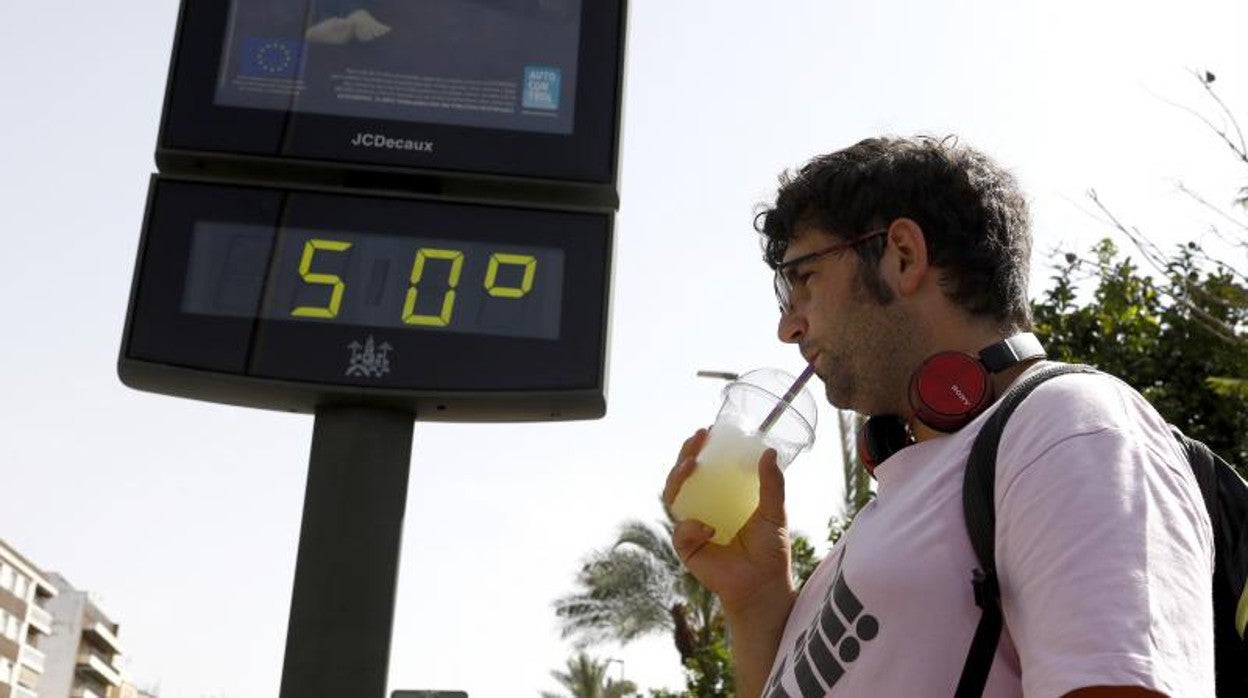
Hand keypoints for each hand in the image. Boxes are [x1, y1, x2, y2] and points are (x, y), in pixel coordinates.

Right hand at [662, 429, 796, 613]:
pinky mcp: (686, 548)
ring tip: (690, 465)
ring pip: (672, 497)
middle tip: (696, 440)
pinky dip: (692, 526)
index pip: (704, 468)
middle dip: (684, 455)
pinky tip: (709, 529)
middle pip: (683, 478)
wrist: (764, 585)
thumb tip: (770, 452)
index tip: (707, 431)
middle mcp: (702, 508)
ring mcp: (691, 527)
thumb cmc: (769, 550)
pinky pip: (681, 530)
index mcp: (720, 497)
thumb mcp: (774, 512)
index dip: (700, 449)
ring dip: (677, 478)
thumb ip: (772, 484)